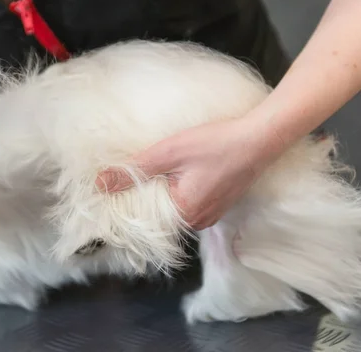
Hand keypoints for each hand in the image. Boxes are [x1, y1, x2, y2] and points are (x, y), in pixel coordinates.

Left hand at [95, 117, 282, 229]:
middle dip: (144, 197)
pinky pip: (190, 202)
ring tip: (151, 172)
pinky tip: (175, 172)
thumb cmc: (215, 144)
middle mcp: (198, 222)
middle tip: (129, 176)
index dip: (127, 203)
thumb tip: (101, 185)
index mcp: (185, 215)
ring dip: (162, 193)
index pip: (144, 220)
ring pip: (175, 208)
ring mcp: (211, 214)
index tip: (114, 189)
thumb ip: (134, 171)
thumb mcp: (169, 153)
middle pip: (160, 215)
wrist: (259, 138)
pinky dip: (178, 190)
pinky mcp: (219, 203)